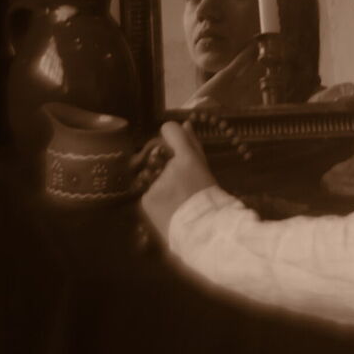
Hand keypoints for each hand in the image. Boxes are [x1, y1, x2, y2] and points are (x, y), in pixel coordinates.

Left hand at [140, 121, 215, 241]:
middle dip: (165, 162)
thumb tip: (185, 123)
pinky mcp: (145, 199)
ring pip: (153, 173)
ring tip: (176, 198)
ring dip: (160, 181)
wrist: (202, 230)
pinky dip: (156, 197)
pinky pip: (148, 191)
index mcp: (186, 157)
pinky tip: (168, 207)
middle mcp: (168, 167)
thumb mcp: (203, 167)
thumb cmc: (207, 196)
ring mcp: (154, 184)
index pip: (170, 130)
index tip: (173, 142)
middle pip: (159, 153)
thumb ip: (193, 144)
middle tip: (179, 181)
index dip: (171, 134)